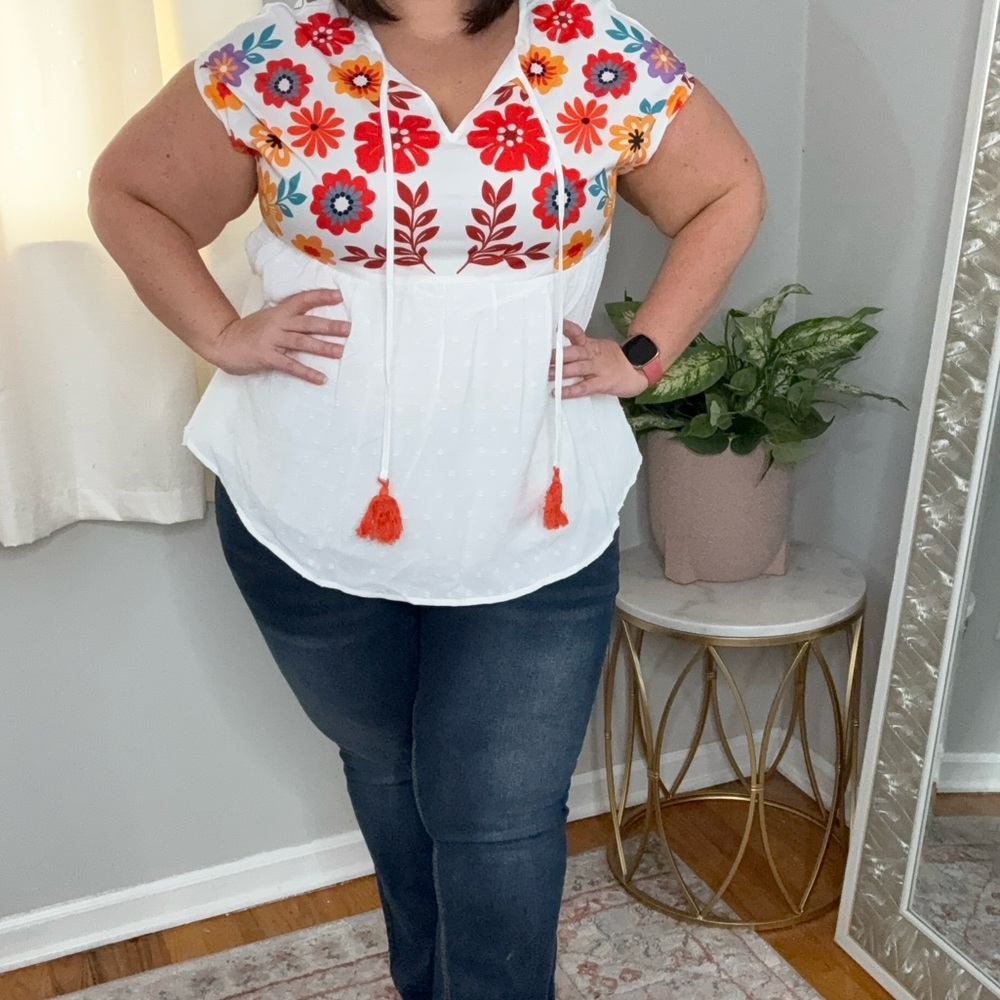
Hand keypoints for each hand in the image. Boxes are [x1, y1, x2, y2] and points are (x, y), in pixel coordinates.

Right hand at [205, 289, 349, 385]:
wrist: (222, 342)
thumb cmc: (248, 332)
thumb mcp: (268, 318)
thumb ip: (287, 319)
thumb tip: (311, 321)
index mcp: (280, 312)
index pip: (303, 300)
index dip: (320, 297)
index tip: (338, 296)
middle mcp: (278, 324)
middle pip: (308, 323)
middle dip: (330, 326)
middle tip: (349, 329)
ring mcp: (272, 340)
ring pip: (302, 342)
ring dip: (322, 347)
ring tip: (340, 351)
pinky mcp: (267, 357)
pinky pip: (290, 365)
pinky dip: (307, 373)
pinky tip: (321, 378)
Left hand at [550, 320, 647, 398]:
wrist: (640, 370)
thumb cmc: (617, 361)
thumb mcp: (600, 348)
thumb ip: (583, 349)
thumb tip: (560, 352)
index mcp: (592, 345)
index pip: (577, 333)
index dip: (566, 329)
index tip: (554, 326)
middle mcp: (593, 355)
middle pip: (573, 352)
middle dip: (555, 356)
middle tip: (539, 358)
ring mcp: (598, 369)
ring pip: (576, 369)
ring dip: (559, 372)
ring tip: (545, 375)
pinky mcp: (603, 383)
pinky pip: (584, 387)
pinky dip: (571, 390)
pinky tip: (559, 392)